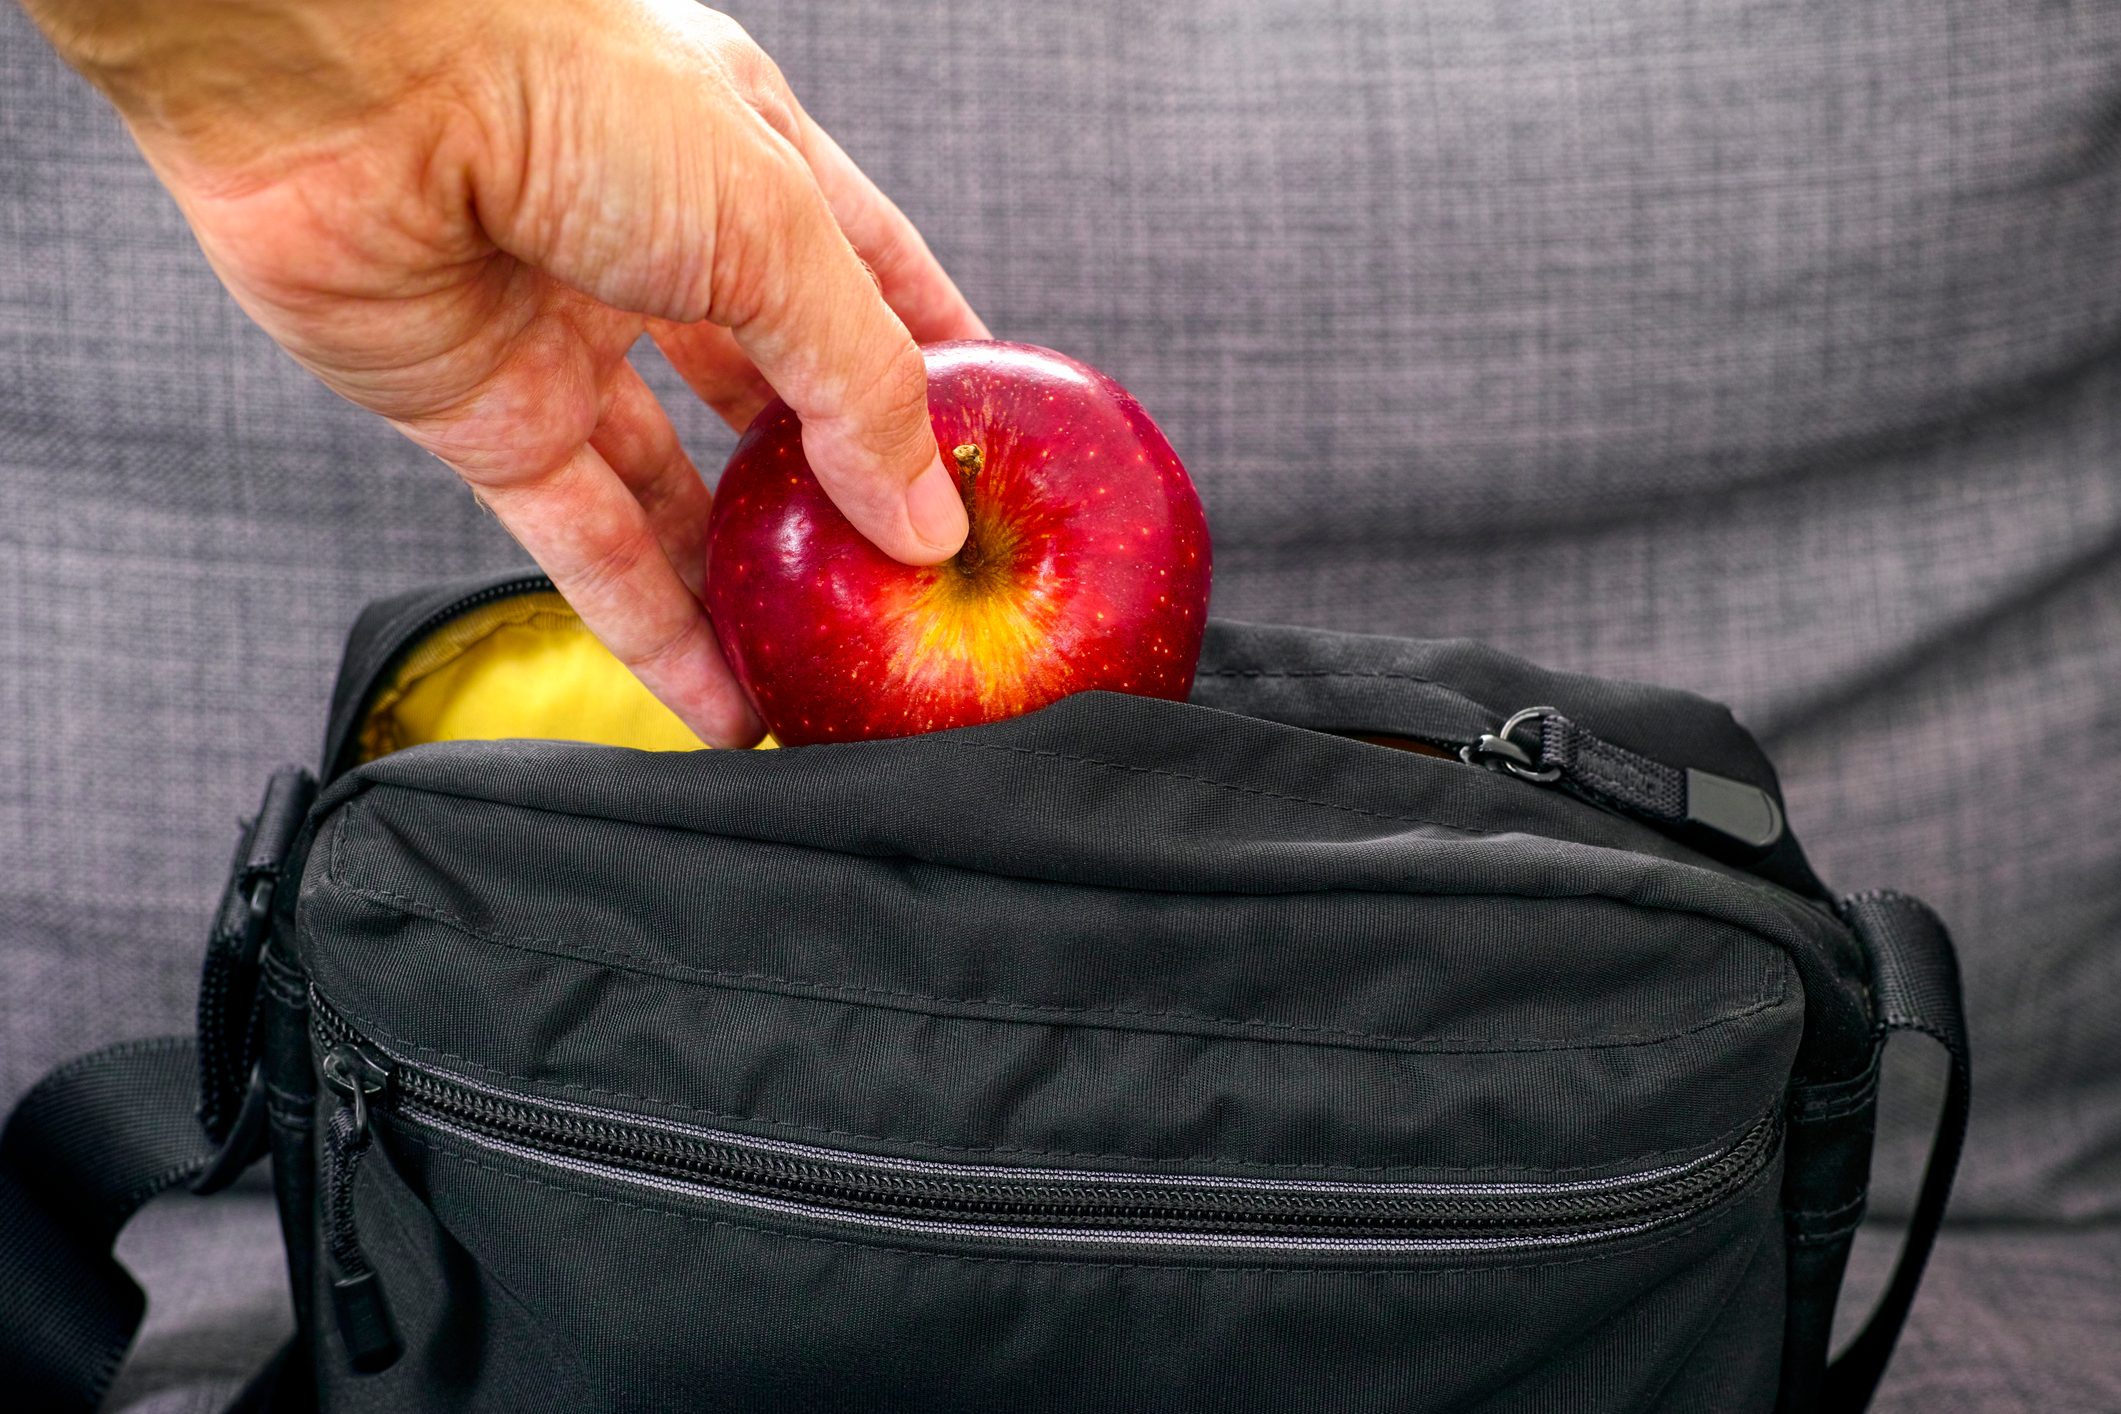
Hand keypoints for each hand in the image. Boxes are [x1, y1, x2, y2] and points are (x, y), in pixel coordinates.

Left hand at [22, 0, 986, 745]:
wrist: (344, 89)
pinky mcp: (489, 418)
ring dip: (746, 587)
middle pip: (772, 404)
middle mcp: (660, 252)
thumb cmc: (560, 93)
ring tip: (819, 677)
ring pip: (680, 493)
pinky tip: (720, 703)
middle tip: (904, 592)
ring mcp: (571, 339)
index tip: (989, 463)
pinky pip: (589, 544)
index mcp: (745, 167)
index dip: (933, 368)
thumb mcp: (771, 229)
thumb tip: (928, 523)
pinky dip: (654, 627)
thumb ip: (859, 380)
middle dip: (837, 498)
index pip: (870, 282)